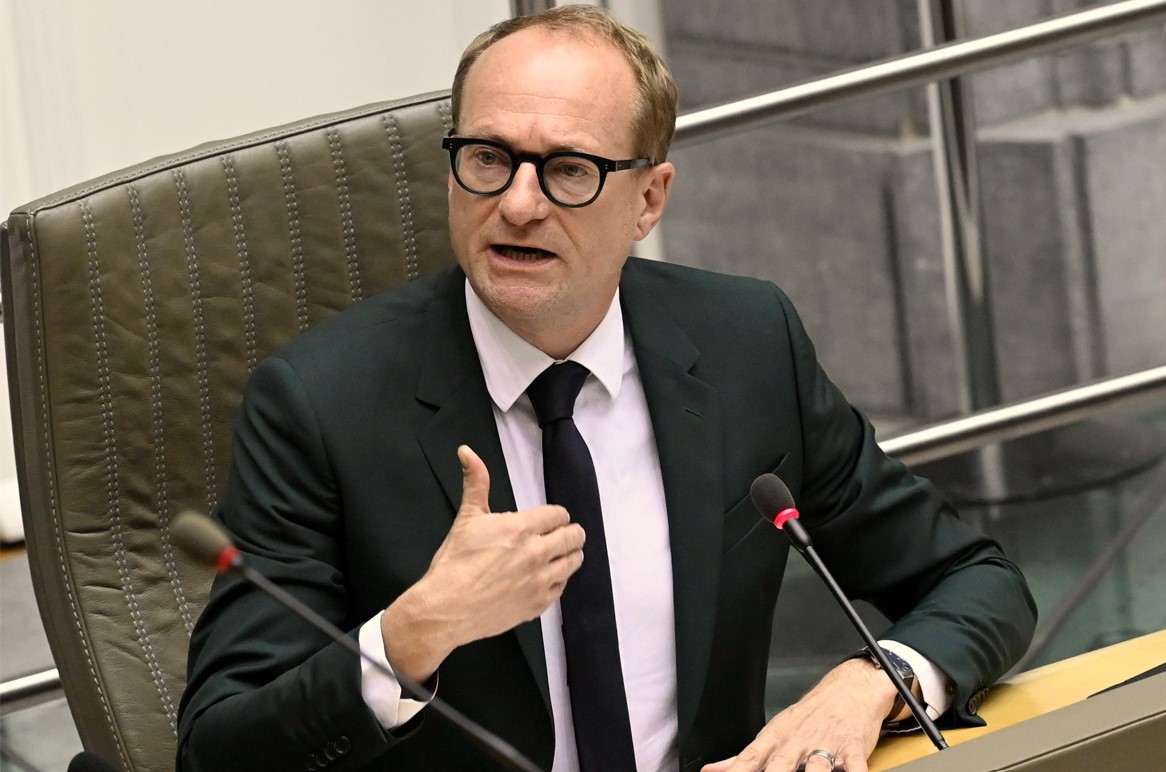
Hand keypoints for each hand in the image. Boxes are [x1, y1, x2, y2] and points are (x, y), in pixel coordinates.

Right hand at [382, 445, 584, 681]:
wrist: (446, 608)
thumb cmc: (454, 563)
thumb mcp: (466, 518)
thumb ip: (476, 482)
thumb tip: (467, 451)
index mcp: (522, 528)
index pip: (559, 514)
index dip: (555, 515)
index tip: (549, 520)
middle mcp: (537, 553)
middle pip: (575, 536)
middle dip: (569, 533)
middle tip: (559, 536)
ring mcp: (541, 581)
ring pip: (574, 562)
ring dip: (568, 556)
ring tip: (556, 556)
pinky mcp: (538, 605)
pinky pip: (562, 588)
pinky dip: (557, 581)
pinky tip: (544, 579)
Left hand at [702, 658, 897, 771]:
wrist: (848, 690)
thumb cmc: (809, 716)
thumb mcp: (776, 731)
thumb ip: (748, 756)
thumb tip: (715, 769)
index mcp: (777, 737)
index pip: (751, 758)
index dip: (738, 771)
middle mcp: (799, 741)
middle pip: (780, 764)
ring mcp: (826, 744)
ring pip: (817, 767)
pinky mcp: (853, 748)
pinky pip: (856, 767)